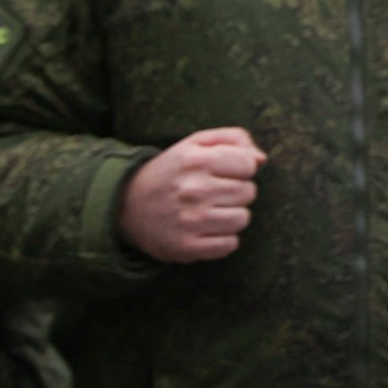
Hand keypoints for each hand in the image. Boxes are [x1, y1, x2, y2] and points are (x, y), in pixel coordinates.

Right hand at [118, 128, 265, 262]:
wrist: (127, 204)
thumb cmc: (173, 170)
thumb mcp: (196, 143)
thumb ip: (234, 140)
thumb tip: (261, 160)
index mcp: (196, 160)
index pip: (248, 165)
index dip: (241, 168)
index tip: (226, 171)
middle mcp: (193, 189)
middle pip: (248, 192)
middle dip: (237, 191)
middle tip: (215, 192)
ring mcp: (190, 220)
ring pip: (242, 219)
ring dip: (232, 215)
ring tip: (213, 210)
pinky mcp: (187, 247)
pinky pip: (230, 245)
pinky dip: (224, 239)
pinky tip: (208, 229)